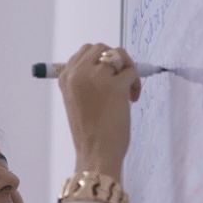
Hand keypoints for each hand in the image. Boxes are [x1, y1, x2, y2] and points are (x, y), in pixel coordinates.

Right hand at [58, 43, 141, 181]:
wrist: (96, 154)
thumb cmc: (90, 133)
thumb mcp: (79, 103)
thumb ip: (87, 83)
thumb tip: (111, 65)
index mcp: (66, 78)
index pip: (85, 52)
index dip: (101, 61)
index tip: (109, 76)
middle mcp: (79, 74)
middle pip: (102, 48)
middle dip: (115, 61)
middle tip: (121, 81)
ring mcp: (96, 78)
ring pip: (118, 55)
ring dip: (127, 68)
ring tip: (128, 89)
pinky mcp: (115, 86)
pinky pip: (131, 71)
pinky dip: (136, 83)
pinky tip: (133, 99)